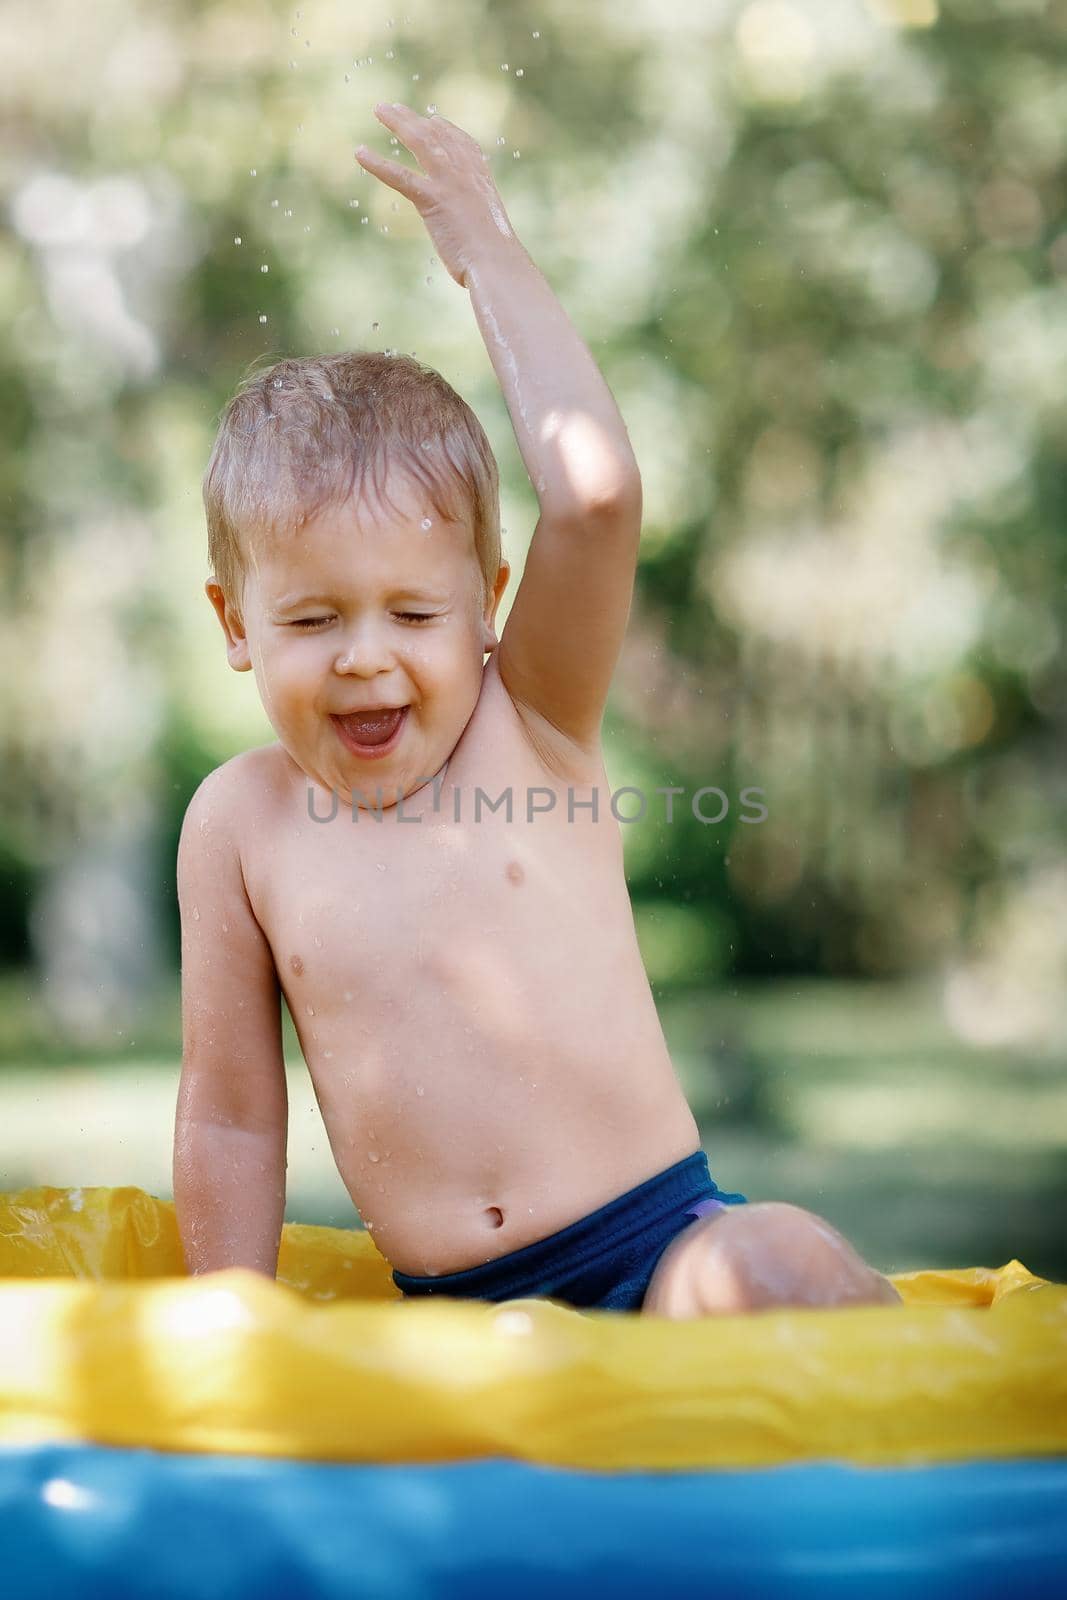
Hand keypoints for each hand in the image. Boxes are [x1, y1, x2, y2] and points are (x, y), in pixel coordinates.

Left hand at [355, 103, 518, 288]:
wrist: (497, 263)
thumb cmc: (496, 260)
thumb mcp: (489, 234)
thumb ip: (477, 225)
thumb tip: (475, 238)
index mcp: (482, 180)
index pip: (464, 145)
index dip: (447, 130)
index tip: (434, 120)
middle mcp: (466, 174)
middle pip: (437, 136)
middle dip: (414, 119)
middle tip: (394, 108)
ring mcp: (449, 183)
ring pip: (420, 142)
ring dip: (398, 123)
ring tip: (379, 109)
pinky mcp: (431, 199)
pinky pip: (400, 175)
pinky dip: (377, 163)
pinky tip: (360, 153)